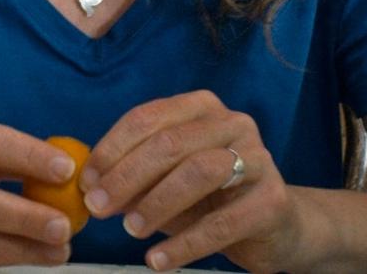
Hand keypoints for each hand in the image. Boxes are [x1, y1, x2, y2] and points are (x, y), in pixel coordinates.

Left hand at [81, 90, 299, 271]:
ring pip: (198, 173)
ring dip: (156, 203)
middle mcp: (232, 123)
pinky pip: (222, 223)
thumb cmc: (211, 197)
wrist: (279, 225)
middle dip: (126, 177)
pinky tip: (157, 260)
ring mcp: (259, 159)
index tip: (87, 180)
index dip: (111, 149)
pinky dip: (184, 244)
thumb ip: (134, 176)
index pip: (147, 118)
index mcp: (200, 107)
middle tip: (98, 207)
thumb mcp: (167, 180)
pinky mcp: (273, 201)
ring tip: (129, 230)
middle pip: (170, 143)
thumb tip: (90, 185)